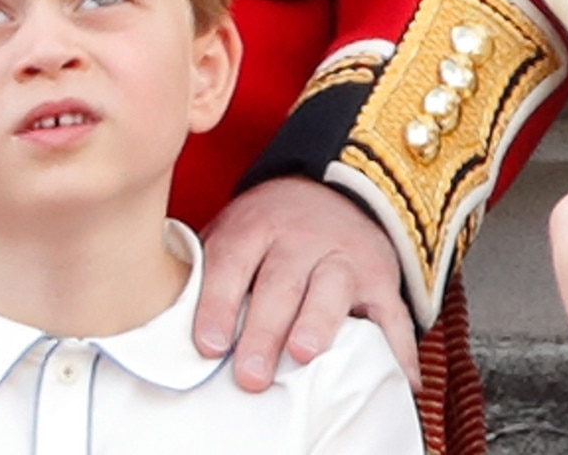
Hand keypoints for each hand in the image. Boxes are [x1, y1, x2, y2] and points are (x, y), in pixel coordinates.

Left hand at [193, 177, 419, 391]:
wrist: (330, 189)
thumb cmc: (265, 229)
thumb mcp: (230, 231)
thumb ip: (205, 268)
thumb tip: (167, 317)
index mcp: (253, 226)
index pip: (231, 263)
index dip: (218, 304)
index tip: (208, 345)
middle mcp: (299, 237)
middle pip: (280, 283)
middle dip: (264, 330)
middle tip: (250, 374)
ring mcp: (342, 255)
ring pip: (331, 288)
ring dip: (317, 322)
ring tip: (303, 354)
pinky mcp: (379, 275)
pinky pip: (392, 312)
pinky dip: (398, 346)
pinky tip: (399, 378)